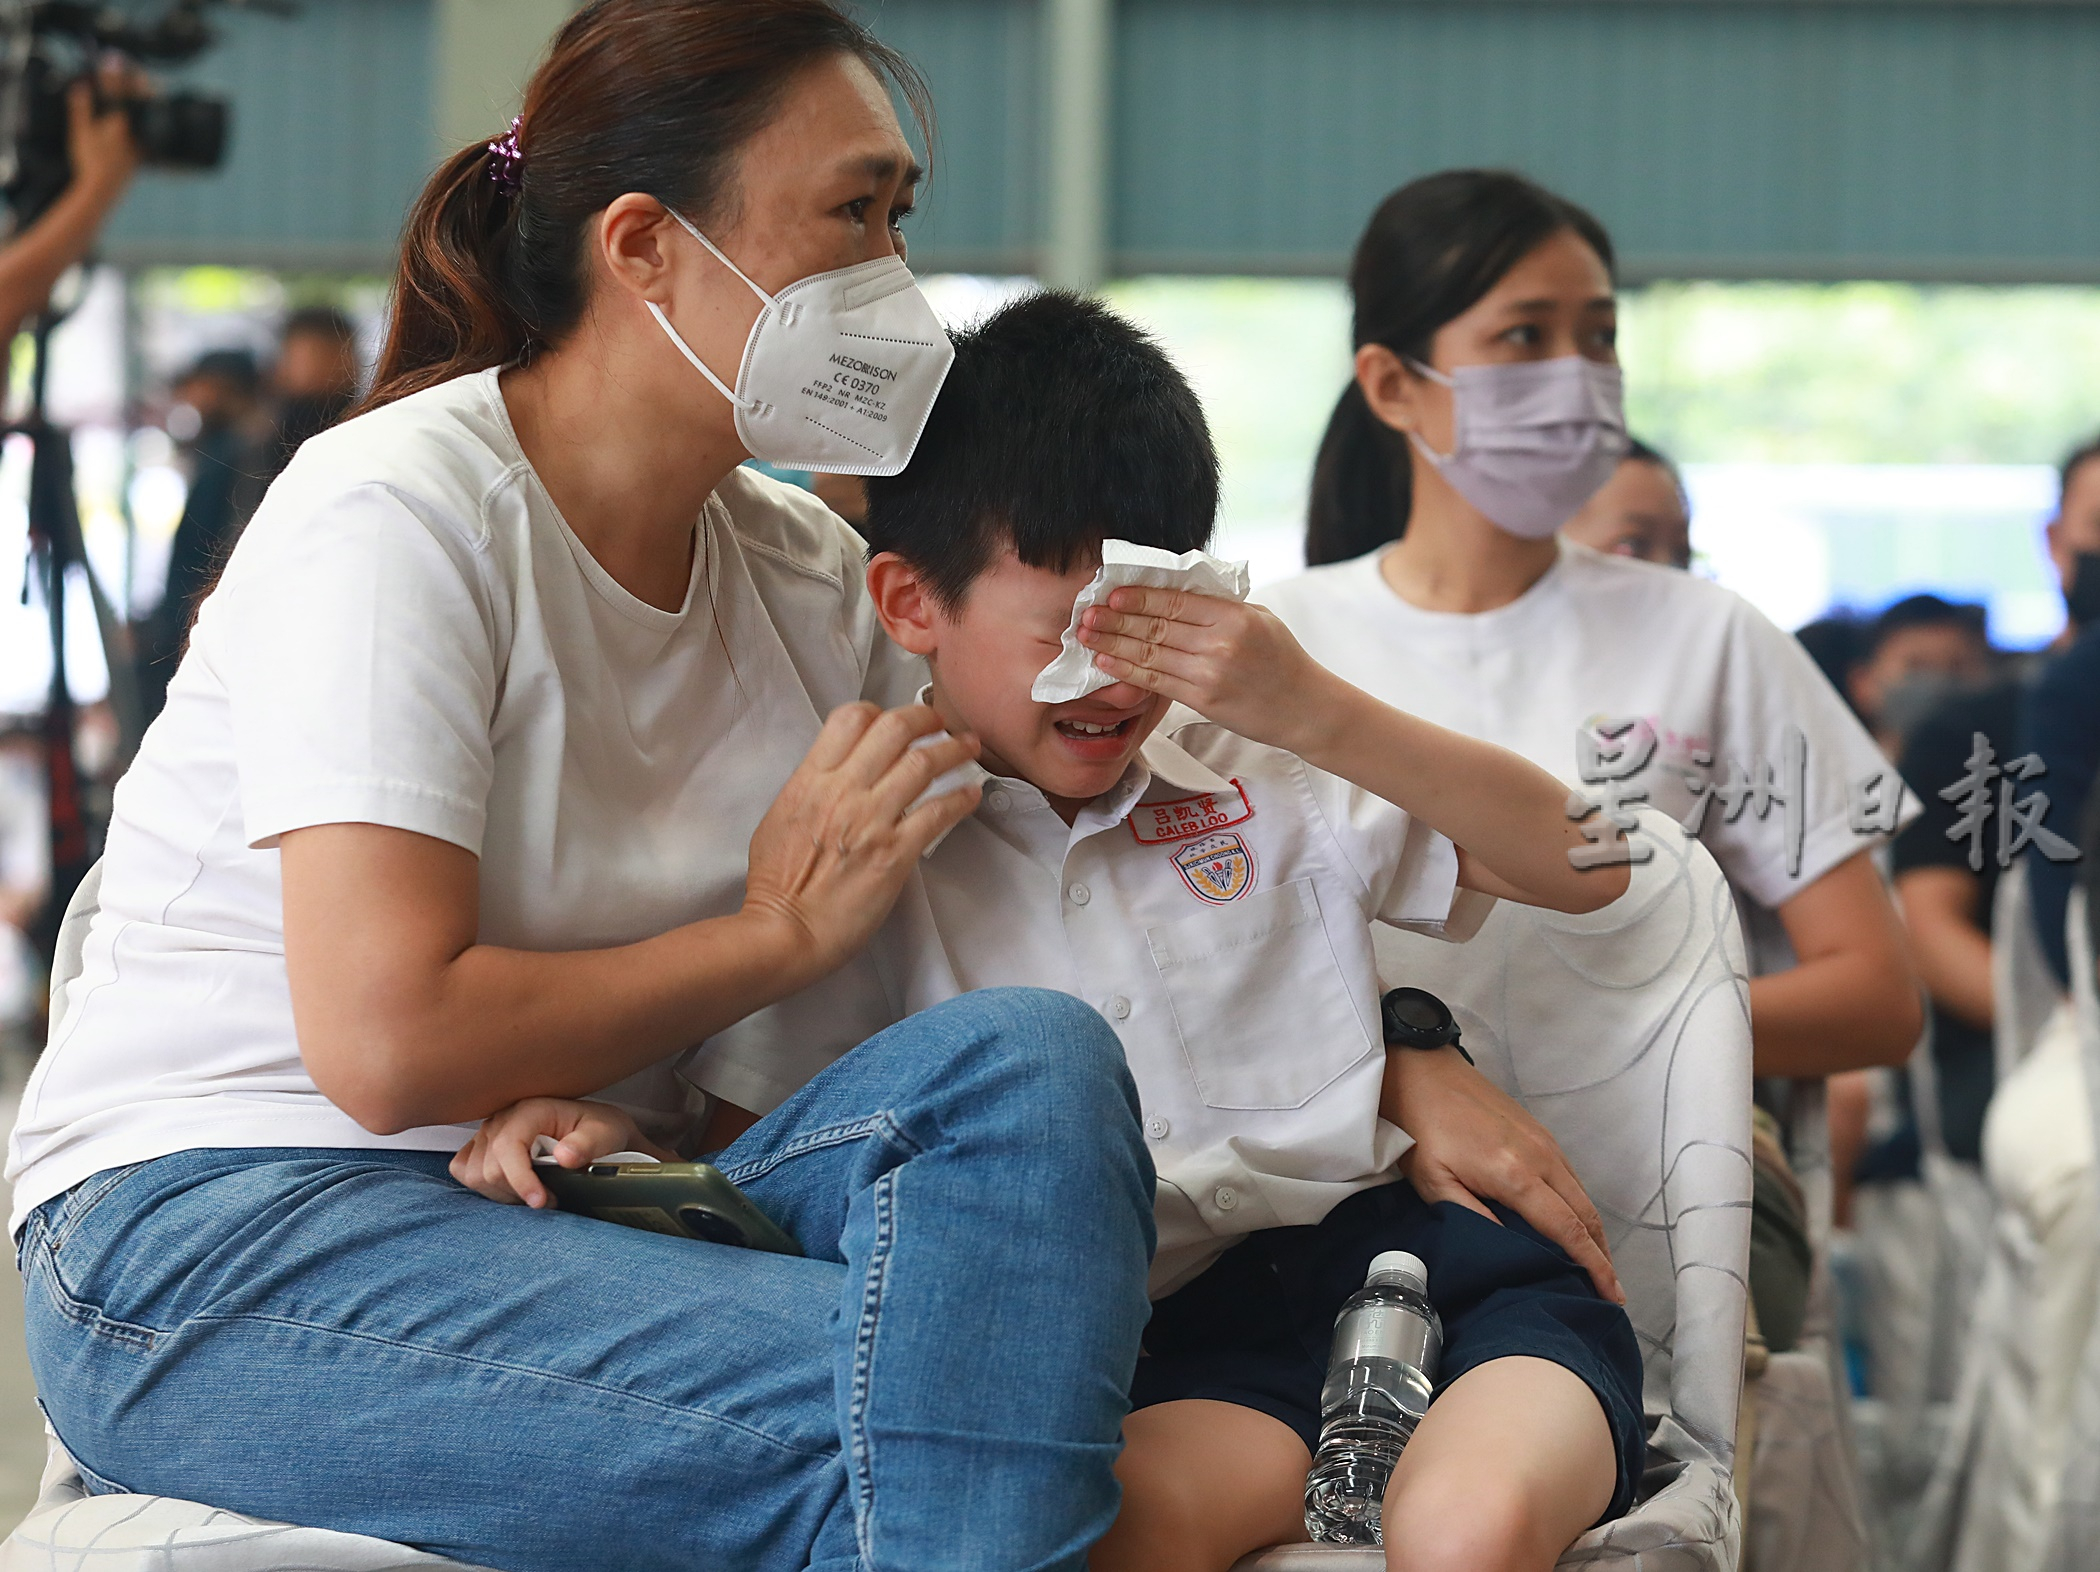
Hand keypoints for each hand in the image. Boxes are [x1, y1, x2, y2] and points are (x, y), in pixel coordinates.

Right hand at [66, 63, 142, 200]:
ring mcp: (144, 141)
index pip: (123, 90)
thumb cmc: (89, 160)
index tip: (113, 58)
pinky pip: (152, 127)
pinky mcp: (147, 151)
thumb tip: (80, 86)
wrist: (103, 188)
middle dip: (139, 81)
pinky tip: (149, 112)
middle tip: (133, 69)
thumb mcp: (80, 132)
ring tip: (141, 84)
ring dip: (145, 97)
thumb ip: (81, 108)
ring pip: (150, 112)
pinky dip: (149, 115)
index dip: (117, 72)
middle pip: (144, 98)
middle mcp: (138, 130)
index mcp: (122, 121)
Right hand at [450, 1097, 675, 1207]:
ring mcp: (488, 1131)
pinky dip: (484, 1186)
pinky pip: (464, 1170)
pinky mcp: (481, 1145)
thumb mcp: (606, 1133)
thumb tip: (565, 1156)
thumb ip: (588, 1143)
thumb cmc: (599, 1129)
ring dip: (503, 1193)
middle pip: (488, 1168)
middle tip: (549, 1198)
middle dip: (517, 1191)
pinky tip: (512, 1187)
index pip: (507, 1147)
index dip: (520, 1179)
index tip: (540, 1201)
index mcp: (530, 1109)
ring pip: (475, 1175)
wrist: (595, 1129)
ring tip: (533, 1193)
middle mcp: (503, 1117)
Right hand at [742, 701, 979, 983]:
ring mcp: (872, 819)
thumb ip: (810, 790)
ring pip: (923, 763)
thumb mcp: (780, 818)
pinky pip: (938, 812)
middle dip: (925, 718)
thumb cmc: (776, 884)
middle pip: (894, 729)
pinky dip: (960, 798)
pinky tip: (971, 794)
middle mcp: (844, 790)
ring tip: (968, 748)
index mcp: (811, 780)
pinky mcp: (895, 852)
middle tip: (940, 723)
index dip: (879, 711)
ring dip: (953, 750)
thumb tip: (834, 780)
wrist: (785, 929)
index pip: (850, 719)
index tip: (894, 721)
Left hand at [1075, 587, 1336, 754]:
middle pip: (1157, 627)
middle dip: (1116, 619)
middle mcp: (1220, 644)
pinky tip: (1105, 661)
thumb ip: (1219, 606)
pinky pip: (1156, 682)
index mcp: (1234, 617)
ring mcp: (1209, 674)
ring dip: (1113, 643)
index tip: (1113, 593)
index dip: (1140, 597)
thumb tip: (1175, 590)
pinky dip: (1126, 671)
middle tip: (1086, 611)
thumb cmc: (1282, 659)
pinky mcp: (1202, 700)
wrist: (1304, 708)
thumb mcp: (1258, 619)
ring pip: (1150, 654)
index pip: (1176, 602)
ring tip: (1085, 634)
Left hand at [1383, 1045, 1623, 1303]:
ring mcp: (1543, 1141)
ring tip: (1597, 1265)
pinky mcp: (1538, 1131)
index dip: (1593, 1266)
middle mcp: (1541, 1157)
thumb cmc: (1419, 1128)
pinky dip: (1580, 1206)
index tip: (1612, 1295)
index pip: (1567, 1229)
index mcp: (1515, 1175)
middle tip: (1610, 1292)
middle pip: (1585, 1215)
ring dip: (1593, 1232)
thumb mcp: (1433, 1181)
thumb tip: (1509, 1251)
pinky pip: (1570, 1176)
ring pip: (1582, 1195)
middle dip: (1602, 1256)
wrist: (1421, 1071)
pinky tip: (1574, 1223)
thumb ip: (1472, 1218)